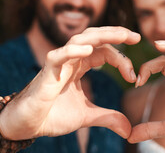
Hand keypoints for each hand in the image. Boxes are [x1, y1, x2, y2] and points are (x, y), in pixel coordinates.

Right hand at [0, 26, 140, 140]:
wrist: (28, 125)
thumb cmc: (53, 115)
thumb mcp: (87, 116)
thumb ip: (108, 118)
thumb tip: (129, 129)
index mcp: (81, 66)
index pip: (104, 52)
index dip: (121, 60)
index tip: (133, 77)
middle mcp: (72, 60)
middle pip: (95, 38)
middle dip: (116, 34)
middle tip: (136, 36)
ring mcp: (59, 63)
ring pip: (80, 40)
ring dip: (102, 35)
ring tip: (122, 35)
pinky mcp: (47, 72)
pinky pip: (59, 56)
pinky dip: (73, 51)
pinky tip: (89, 50)